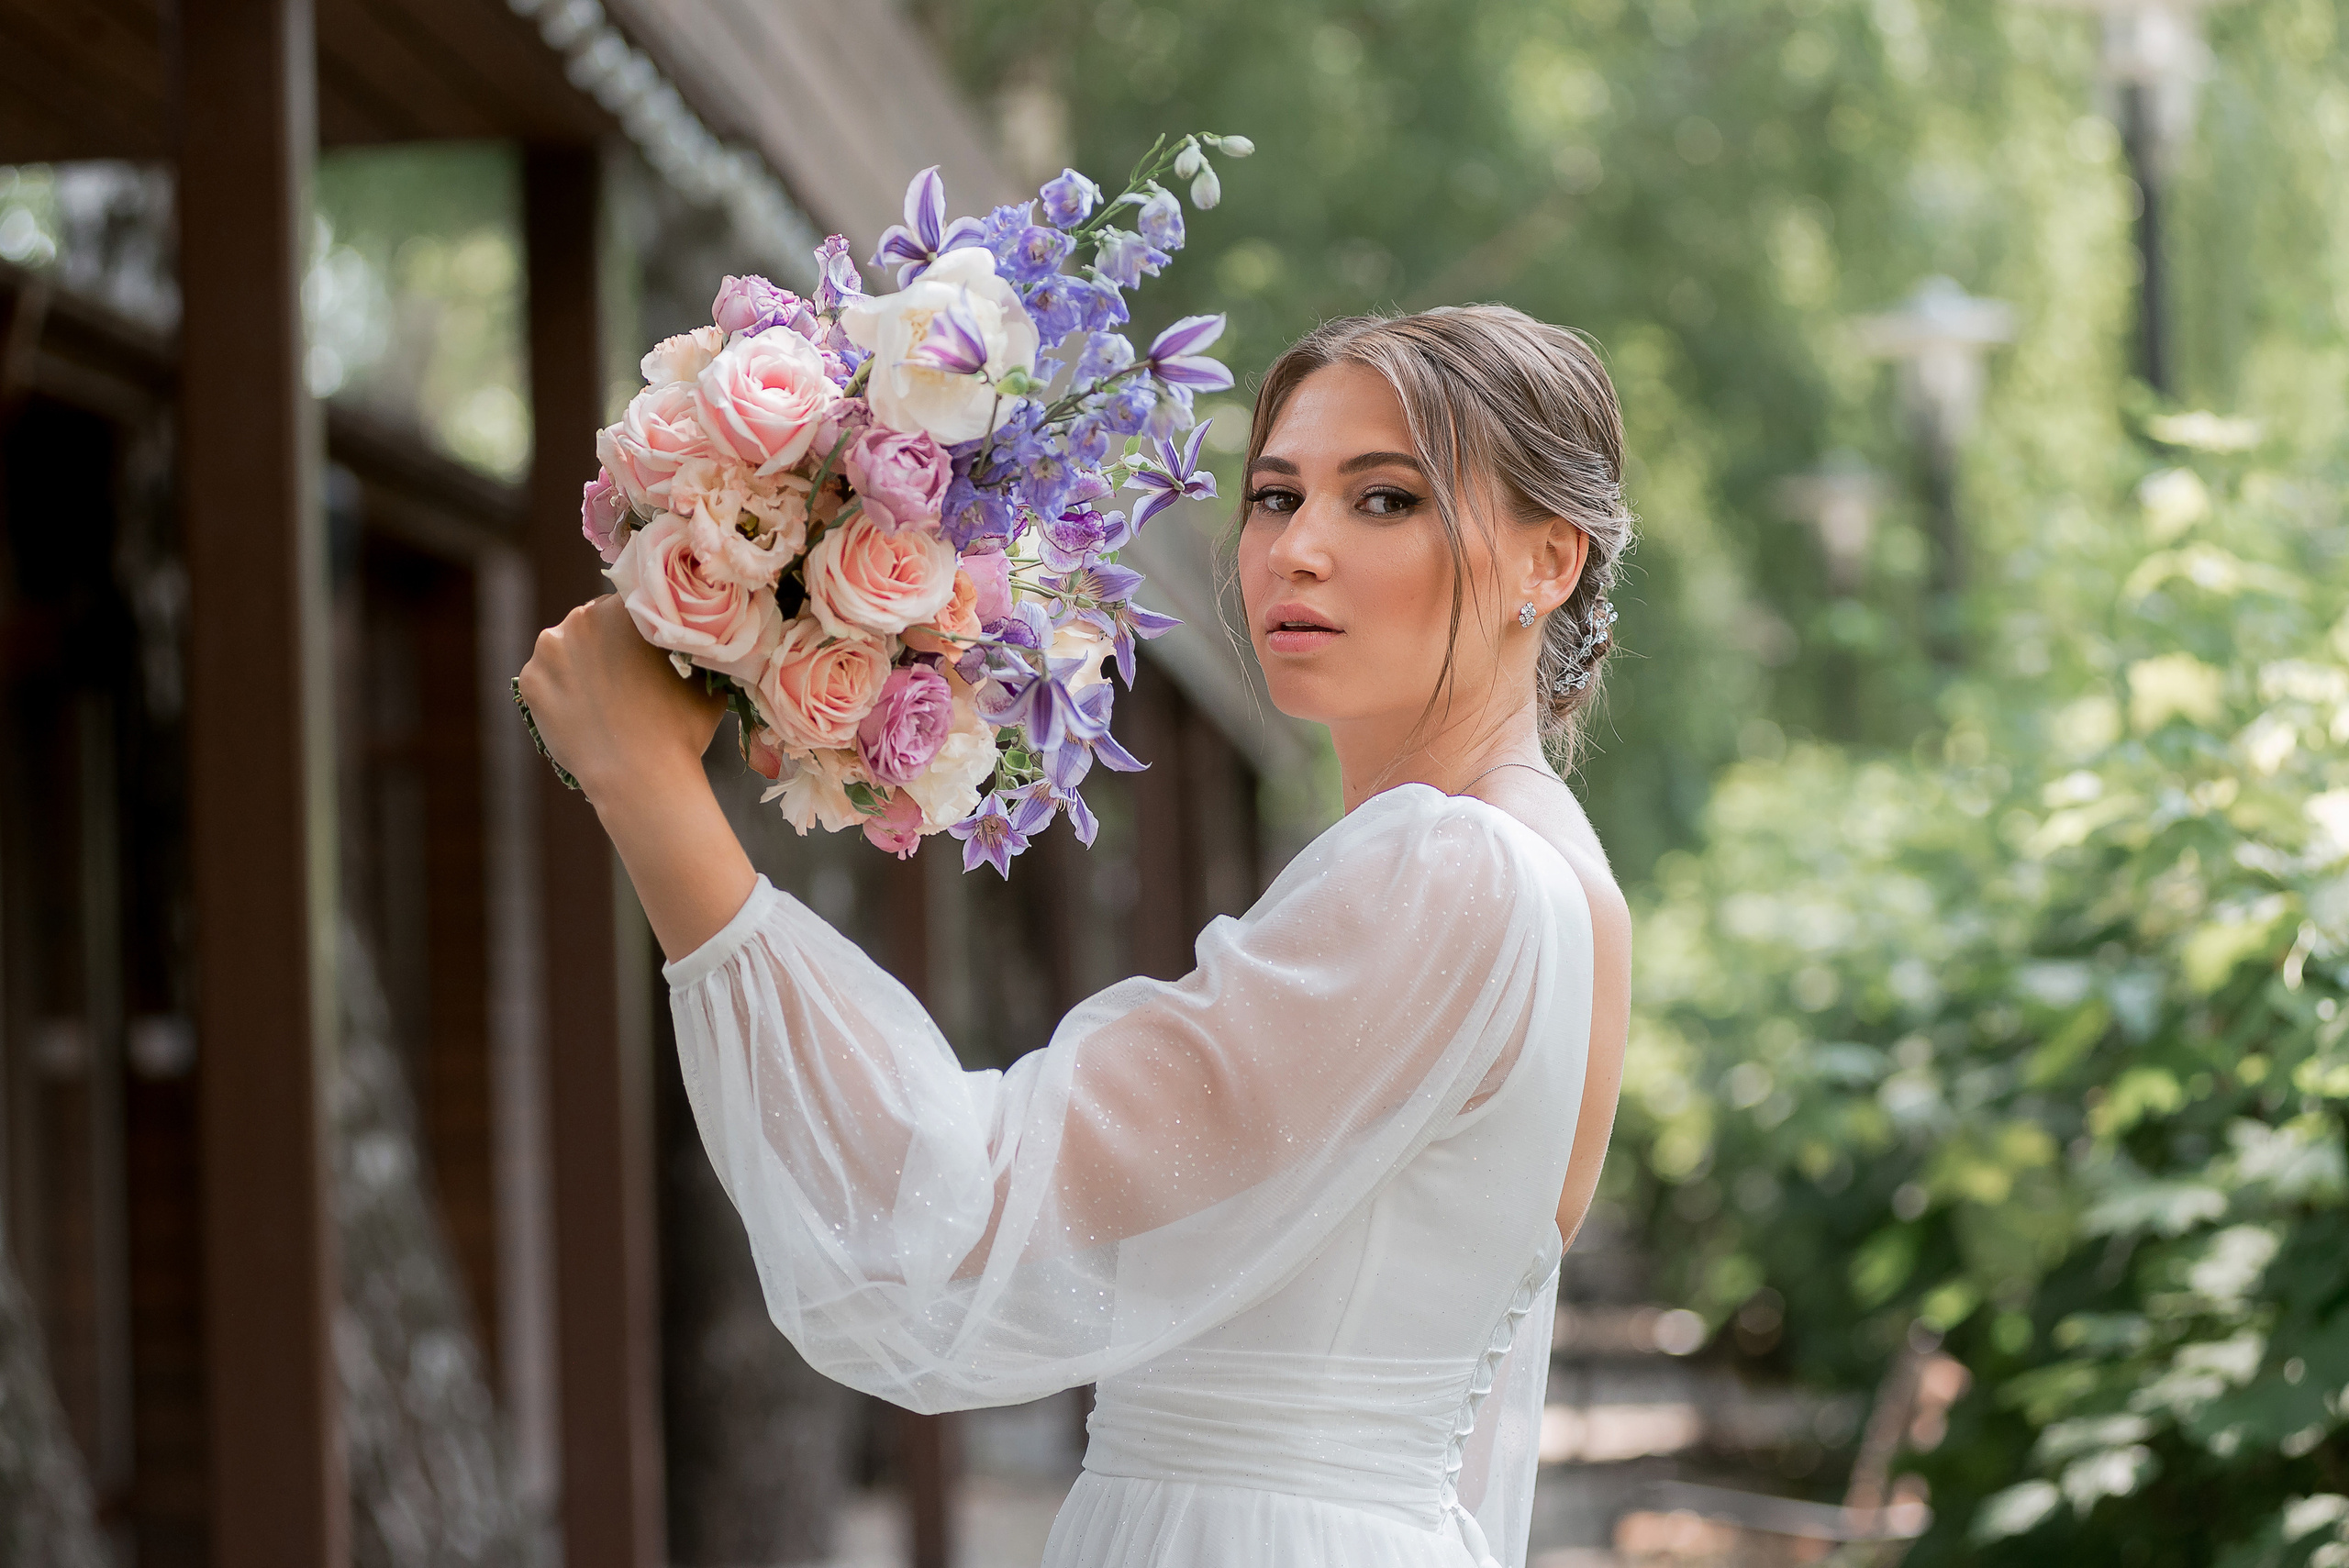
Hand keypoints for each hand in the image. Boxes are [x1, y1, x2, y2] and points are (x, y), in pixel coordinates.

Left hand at [518, 595, 755, 960]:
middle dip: (608, 643)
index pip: (632, 605)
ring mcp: (550, 650)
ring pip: (566, 647)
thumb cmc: (680, 730)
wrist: (639, 779)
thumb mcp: (705, 683)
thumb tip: (707, 649)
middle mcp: (582, 618)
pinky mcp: (530, 682)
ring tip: (602, 695)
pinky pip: (546, 679)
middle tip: (625, 675)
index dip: (641, 627)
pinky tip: (581, 711)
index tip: (647, 648)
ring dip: (581, 662)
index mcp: (626, 609)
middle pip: (594, 622)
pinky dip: (559, 690)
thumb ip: (696, 656)